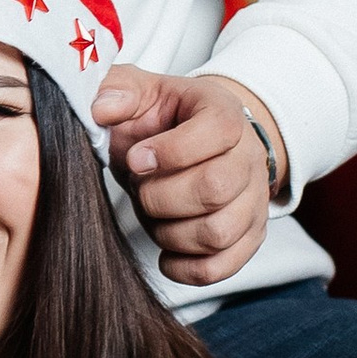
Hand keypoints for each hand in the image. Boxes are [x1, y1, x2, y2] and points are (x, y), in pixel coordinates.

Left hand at [92, 66, 283, 286]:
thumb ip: (118, 89)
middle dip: (160, 197)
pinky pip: (224, 265)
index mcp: (224, 113)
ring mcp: (254, 200)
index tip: (136, 159)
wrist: (191, 143)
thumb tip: (102, 108)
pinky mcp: (248, 236)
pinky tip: (165, 251)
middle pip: (215, 190)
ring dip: (170, 232)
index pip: (215, 132)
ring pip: (219, 233)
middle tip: (141, 189)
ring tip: (153, 215)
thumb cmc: (162, 119)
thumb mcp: (139, 92)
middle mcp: (249, 157)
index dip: (169, 151)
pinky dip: (187, 267)